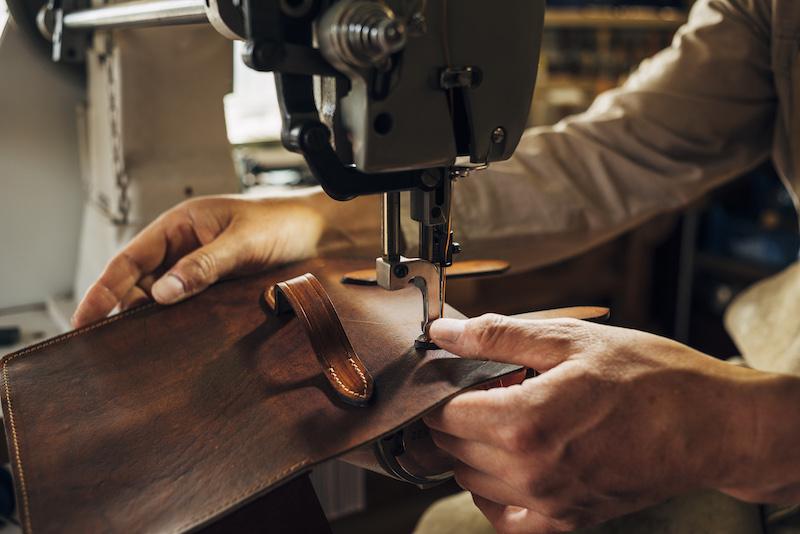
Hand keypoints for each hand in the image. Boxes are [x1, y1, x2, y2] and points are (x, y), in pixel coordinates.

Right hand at [72, 195, 324, 327]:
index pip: (129, 259)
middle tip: (105, 347)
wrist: (318, 231)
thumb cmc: (281, 223)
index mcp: (178, 225)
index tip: (83, 319)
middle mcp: (182, 246)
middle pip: (139, 282)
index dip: (103, 290)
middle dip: (121, 310)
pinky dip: (177, 320)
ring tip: (137, 349)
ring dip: (151, 318)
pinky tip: (173, 340)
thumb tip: (162, 295)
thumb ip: (204, 266)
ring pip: (162, 296)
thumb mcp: (242, 242)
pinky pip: (186, 303)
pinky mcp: (215, 284)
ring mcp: (198, 266)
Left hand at [423, 314, 793, 532]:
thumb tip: (444, 334)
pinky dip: (494, 493)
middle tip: (484, 389)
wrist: (712, 425)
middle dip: (455, 417)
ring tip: (503, 418)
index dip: (441, 392)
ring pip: (472, 481)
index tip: (453, 375)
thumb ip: (497, 336)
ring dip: (472, 450)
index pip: (445, 415)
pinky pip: (506, 519)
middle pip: (454, 448)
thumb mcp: (569, 339)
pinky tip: (509, 465)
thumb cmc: (648, 376)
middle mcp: (531, 472)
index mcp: (526, 422)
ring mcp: (550, 503)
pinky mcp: (569, 520)